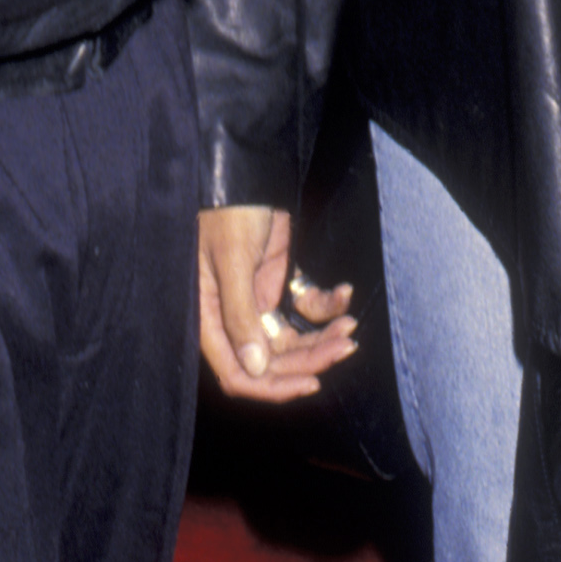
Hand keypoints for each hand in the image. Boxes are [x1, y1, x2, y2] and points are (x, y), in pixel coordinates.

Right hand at [198, 204, 356, 404]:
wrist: (247, 174)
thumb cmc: (228, 212)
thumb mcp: (232, 260)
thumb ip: (241, 314)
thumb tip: (256, 368)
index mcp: (211, 318)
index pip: (237, 373)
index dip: (273, 387)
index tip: (311, 382)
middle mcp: (233, 318)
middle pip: (273, 362)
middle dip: (310, 359)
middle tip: (344, 345)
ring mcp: (257, 303)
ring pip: (293, 341)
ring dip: (322, 337)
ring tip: (349, 327)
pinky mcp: (278, 285)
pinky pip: (304, 308)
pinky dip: (326, 306)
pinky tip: (342, 294)